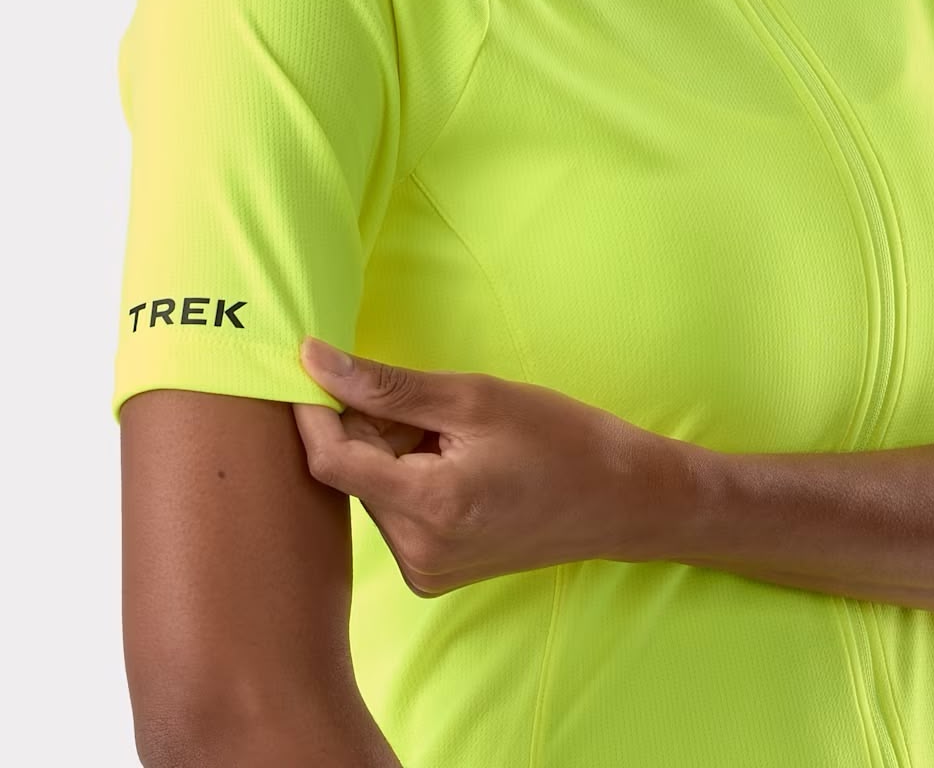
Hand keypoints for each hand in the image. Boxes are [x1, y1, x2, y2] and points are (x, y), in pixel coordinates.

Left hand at [290, 336, 682, 596]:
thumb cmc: (559, 440)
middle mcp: (418, 553)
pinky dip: (409, 479)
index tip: (315, 368)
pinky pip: (394, 512)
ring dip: (394, 453)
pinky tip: (458, 467)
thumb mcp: (473, 397)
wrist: (621, 499)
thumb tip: (312, 359)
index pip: (329, 459)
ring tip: (456, 440)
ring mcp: (425, 571)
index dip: (313, 410)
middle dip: (373, 428)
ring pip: (372, 489)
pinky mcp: (432, 575)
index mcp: (430, 508)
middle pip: (352, 472)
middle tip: (431, 405)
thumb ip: (385, 384)